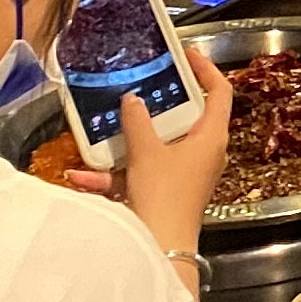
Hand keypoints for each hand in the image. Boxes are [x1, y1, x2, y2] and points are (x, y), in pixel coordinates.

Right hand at [113, 44, 229, 259]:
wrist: (160, 247)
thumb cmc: (164, 195)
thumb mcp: (147, 153)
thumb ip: (138, 122)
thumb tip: (133, 100)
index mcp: (211, 136)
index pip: (220, 91)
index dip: (206, 68)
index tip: (187, 53)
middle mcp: (204, 152)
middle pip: (186, 117)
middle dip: (158, 104)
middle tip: (140, 85)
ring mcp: (185, 173)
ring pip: (157, 146)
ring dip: (128, 142)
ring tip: (103, 128)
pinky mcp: (166, 190)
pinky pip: (140, 174)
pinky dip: (115, 174)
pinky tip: (81, 175)